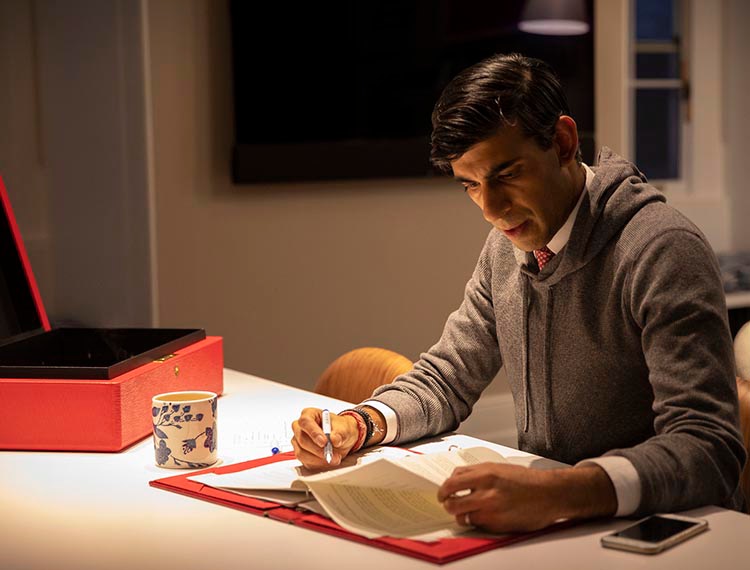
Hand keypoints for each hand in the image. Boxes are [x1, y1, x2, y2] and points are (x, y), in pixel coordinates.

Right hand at [291, 408, 359, 469]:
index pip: (305, 421)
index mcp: (309, 414)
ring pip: (302, 452)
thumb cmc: (340, 428)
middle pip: (302, 439)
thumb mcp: (344, 428)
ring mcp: (298, 441)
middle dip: (318, 449)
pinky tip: (328, 461)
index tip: (324, 442)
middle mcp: (300, 427)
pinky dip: (318, 464)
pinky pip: (305, 462)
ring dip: (318, 459)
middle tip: (331, 454)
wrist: (342, 438)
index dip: (313, 432)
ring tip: (334, 459)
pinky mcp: (301, 453)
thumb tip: (334, 439)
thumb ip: (340, 433)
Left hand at [437, 463, 616, 532]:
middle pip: (452, 503)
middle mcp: (487, 493)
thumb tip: (455, 478)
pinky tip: (483, 516)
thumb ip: (475, 472)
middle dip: (448, 504)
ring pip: (463, 517)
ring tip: (466, 511)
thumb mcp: (497, 467)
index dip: (443, 490)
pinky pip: (478, 525)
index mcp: (485, 474)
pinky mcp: (498, 525)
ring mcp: (492, 511)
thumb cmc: (524, 480)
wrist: (548, 494)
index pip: (451, 483)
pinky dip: (477, 521)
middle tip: (449, 504)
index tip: (442, 493)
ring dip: (461, 515)